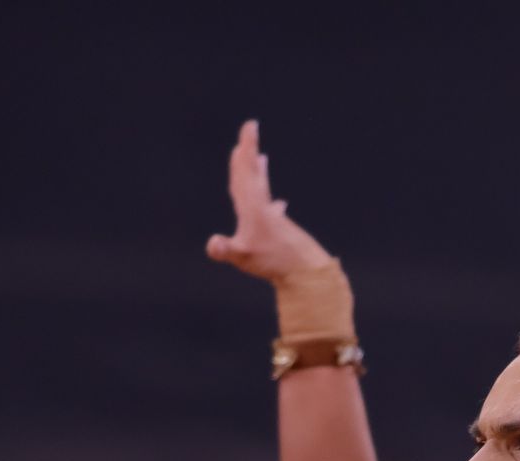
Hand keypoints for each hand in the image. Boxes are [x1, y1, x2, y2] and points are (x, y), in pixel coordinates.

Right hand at [206, 118, 332, 283]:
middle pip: (254, 174)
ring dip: (260, 173)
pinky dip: (272, 203)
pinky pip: (273, 210)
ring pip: (264, 189)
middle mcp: (263, 207)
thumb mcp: (244, 258)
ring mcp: (274, 218)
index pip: (244, 174)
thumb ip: (225, 250)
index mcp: (252, 208)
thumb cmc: (273, 263)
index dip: (244, 153)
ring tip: (262, 158)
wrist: (306, 274)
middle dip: (249, 152)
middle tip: (251, 128)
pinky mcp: (282, 230)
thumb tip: (212, 244)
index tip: (249, 128)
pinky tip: (280, 205)